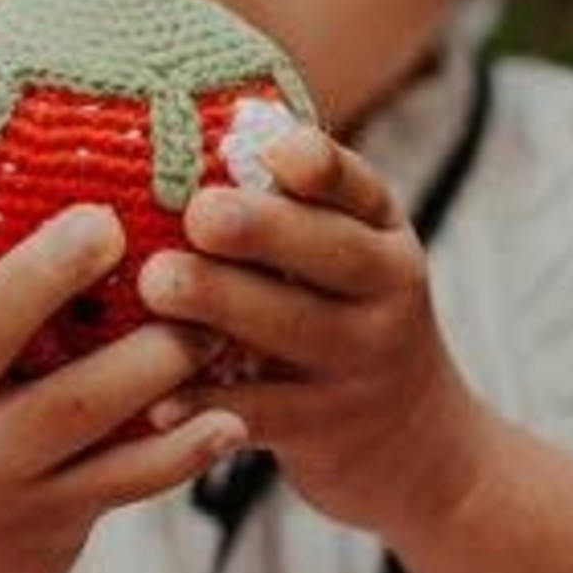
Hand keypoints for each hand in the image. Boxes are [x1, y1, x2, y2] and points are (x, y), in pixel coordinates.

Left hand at [137, 127, 483, 534]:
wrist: (415, 445)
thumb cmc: (344, 320)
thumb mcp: (345, 258)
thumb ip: (289, 209)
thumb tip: (183, 127)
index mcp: (384, 235)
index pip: (361, 189)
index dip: (323, 167)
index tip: (278, 150)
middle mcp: (388, 292)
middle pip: (333, 253)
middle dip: (264, 229)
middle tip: (198, 213)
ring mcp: (362, 364)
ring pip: (296, 330)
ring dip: (225, 305)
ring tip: (158, 282)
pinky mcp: (328, 430)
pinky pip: (264, 414)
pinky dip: (209, 405)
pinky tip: (157, 398)